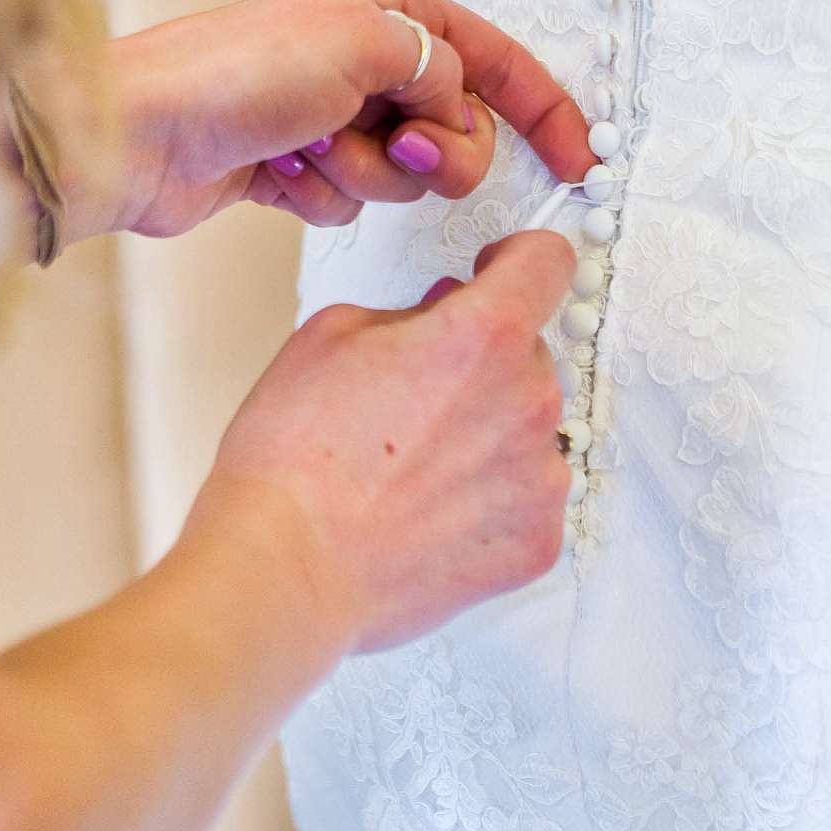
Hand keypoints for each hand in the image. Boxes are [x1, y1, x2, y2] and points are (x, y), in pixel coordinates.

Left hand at [96, 0, 595, 240]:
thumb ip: (442, 72)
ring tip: (309, 151)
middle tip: (397, 151)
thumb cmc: (238, 72)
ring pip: (405, 176)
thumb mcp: (369, 42)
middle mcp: (367, 58)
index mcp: (390, 9)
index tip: (577, 163)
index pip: (496, 59)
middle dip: (436, 154)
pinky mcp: (300, 168)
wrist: (140, 134)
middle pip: (458, 127)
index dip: (544, 111)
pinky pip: (352, 202)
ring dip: (364, 175)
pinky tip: (274, 172)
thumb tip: (454, 113)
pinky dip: (321, 195)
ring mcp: (334, 116)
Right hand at [190, 233, 576, 649]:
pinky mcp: (536, 542)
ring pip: (528, 429)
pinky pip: (527, 498)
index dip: (517, 261)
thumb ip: (408, 312)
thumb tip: (442, 313)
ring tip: (414, 467)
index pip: (547, 262)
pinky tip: (432, 512)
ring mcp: (539, 478)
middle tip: (417, 397)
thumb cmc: (293, 462)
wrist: (283, 570)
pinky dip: (491, 500)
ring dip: (488, 433)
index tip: (496, 276)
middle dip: (481, 363)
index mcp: (484, 336)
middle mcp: (528, 402)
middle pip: (528, 354)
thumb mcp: (331, 335)